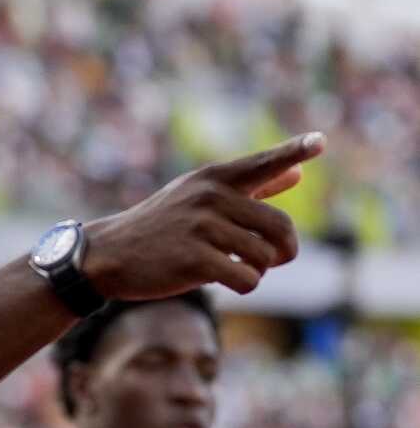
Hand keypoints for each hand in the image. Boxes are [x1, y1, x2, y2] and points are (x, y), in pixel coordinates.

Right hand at [82, 132, 325, 298]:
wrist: (108, 254)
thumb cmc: (159, 226)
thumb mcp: (197, 198)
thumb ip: (251, 186)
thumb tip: (298, 173)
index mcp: (213, 178)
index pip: (261, 163)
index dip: (294, 150)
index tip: (319, 141)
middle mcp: (209, 198)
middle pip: (280, 226)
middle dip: (285, 250)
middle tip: (274, 260)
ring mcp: (201, 228)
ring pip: (264, 257)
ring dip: (260, 271)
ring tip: (240, 270)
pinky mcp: (193, 261)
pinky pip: (246, 278)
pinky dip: (245, 285)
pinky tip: (228, 282)